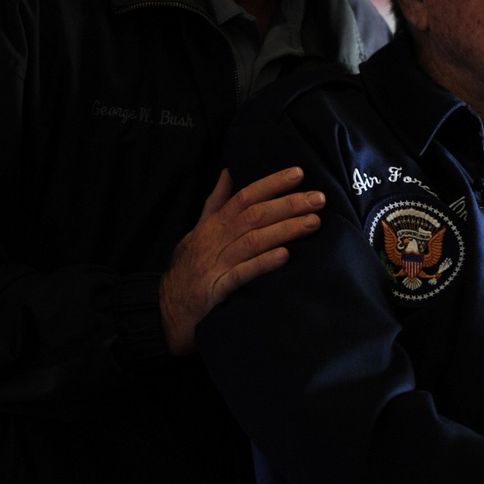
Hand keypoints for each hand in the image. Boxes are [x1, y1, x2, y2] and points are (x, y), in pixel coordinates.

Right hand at [160, 167, 324, 354]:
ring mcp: (215, 265)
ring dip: (285, 230)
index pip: (244, 197)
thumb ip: (215, 204)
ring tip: (313, 223)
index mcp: (212, 226)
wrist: (165, 311)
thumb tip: (228, 173)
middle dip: (288, 204)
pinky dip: (263, 263)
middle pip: (254, 215)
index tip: (299, 173)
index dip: (271, 183)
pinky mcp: (216, 290)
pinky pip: (242, 274)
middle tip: (319, 199)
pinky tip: (285, 256)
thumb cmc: (186, 270)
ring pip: (252, 241)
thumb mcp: (197, 232)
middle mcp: (214, 240)